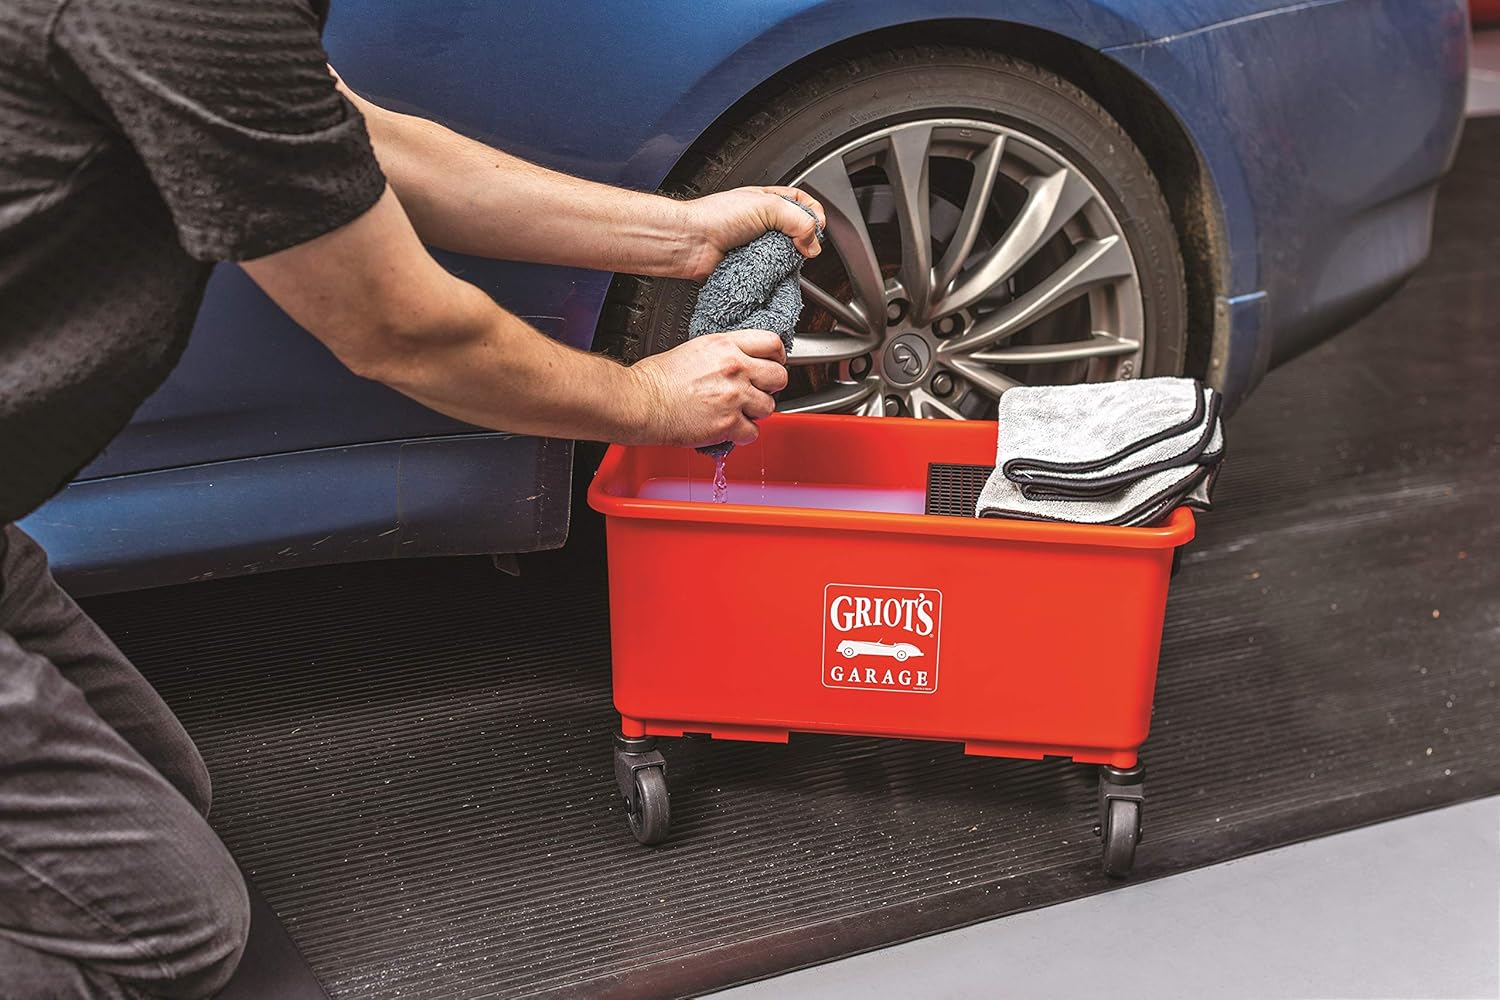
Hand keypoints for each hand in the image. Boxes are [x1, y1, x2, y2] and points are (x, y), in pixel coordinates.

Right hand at [625, 330, 788, 446]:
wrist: (640, 402)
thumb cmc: (656, 379)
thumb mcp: (694, 350)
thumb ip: (723, 354)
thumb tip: (739, 362)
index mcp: (725, 345)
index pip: (772, 344)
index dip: (777, 357)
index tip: (772, 364)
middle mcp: (734, 368)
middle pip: (779, 376)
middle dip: (771, 386)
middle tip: (757, 391)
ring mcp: (734, 396)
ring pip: (769, 407)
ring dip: (756, 412)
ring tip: (737, 412)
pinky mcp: (728, 424)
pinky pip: (753, 433)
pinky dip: (743, 435)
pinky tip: (728, 430)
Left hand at [679, 186, 825, 280]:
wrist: (690, 242)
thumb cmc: (716, 217)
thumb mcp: (767, 206)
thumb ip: (798, 221)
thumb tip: (814, 243)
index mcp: (767, 200)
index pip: (802, 204)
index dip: (814, 214)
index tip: (818, 227)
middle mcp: (762, 223)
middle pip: (796, 232)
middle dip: (802, 240)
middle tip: (802, 247)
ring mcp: (755, 246)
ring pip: (785, 256)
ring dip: (786, 260)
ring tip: (782, 259)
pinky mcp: (749, 268)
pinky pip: (770, 274)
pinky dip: (773, 276)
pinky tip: (770, 273)